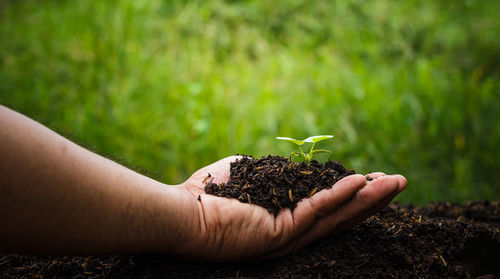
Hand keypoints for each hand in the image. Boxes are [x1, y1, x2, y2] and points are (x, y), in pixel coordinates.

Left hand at [178, 156, 406, 259]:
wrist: (181, 216)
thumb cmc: (208, 195)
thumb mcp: (250, 175)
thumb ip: (273, 173)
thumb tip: (288, 164)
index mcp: (285, 221)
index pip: (327, 210)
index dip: (352, 195)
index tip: (371, 178)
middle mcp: (292, 233)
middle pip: (341, 217)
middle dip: (372, 199)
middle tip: (399, 182)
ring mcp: (287, 236)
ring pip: (337, 216)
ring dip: (367, 198)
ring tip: (394, 182)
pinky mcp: (279, 232)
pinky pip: (315, 210)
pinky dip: (339, 195)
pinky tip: (360, 182)